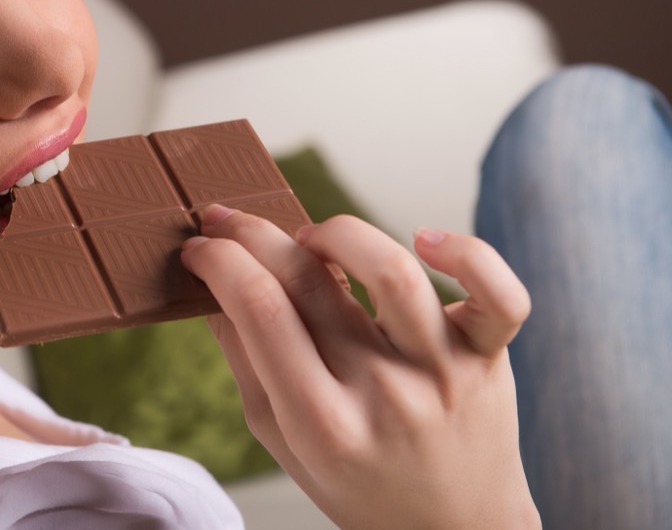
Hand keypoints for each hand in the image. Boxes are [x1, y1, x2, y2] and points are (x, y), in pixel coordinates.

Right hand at [181, 208, 539, 529]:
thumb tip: (212, 287)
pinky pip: (501, 298)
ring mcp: (440, 373)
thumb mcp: (282, 439)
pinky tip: (424, 239)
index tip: (200, 247)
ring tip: (311, 238)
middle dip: (251, 234)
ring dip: (337, 233)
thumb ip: (246, 364)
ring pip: (392, 271)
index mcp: (320, 423)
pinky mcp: (487, 357)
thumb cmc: (357, 481)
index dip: (219, 261)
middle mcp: (382, 394)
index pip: (259, 310)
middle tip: (228, 222)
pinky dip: (468, 254)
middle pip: (307, 281)